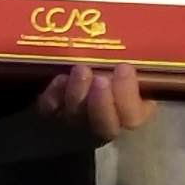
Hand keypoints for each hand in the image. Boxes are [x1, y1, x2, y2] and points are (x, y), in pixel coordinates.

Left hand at [37, 62, 156, 140]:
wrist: (83, 88)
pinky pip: (52, 108)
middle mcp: (103, 127)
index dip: (129, 95)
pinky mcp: (51, 116)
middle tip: (101, 79)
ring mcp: (75, 124)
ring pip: (76, 116)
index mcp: (129, 117)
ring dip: (79, 93)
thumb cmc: (113, 79)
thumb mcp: (129, 77)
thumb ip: (132, 73)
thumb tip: (130, 57)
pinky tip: (61, 77)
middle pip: (104, 126)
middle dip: (102, 103)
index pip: (133, 118)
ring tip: (81, 69)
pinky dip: (56, 92)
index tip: (124, 67)